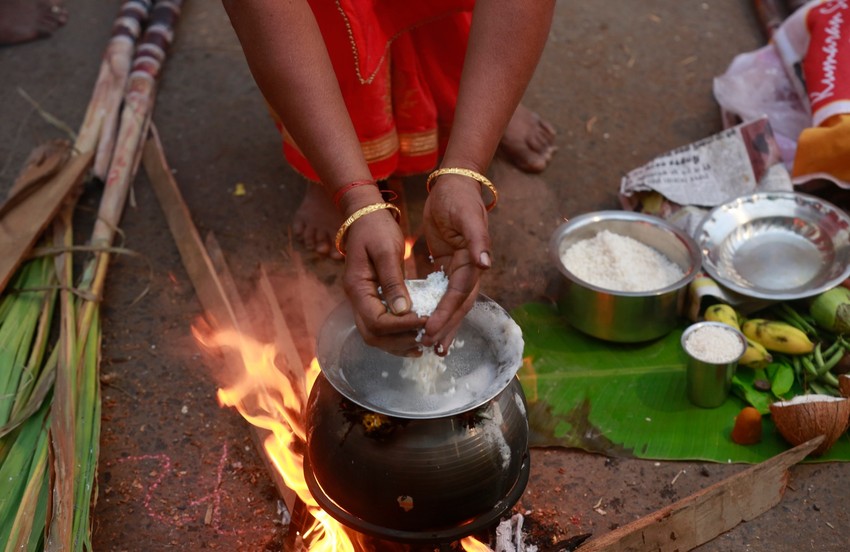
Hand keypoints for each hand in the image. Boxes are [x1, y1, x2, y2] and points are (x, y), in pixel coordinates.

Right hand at [341, 207, 423, 355]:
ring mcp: (362, 301)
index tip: (425, 321)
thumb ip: (393, 281)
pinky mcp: (372, 299)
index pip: (376, 321)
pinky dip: (397, 335)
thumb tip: (402, 311)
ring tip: (423, 342)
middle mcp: (356, 299)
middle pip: (373, 335)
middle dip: (399, 341)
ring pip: (375, 335)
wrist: (365, 216)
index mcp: (357, 287)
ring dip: (398, 343)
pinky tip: (416, 335)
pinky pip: (381, 325)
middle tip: (425, 337)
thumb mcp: (387, 250)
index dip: (401, 326)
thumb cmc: (376, 228)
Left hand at [421, 174, 491, 353]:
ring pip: (452, 304)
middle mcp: (469, 269)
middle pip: (459, 305)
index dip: (447, 312)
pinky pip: (442, 293)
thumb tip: (486, 264)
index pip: (460, 293)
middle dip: (446, 326)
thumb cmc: (460, 198)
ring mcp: (458, 269)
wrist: (453, 184)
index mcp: (474, 261)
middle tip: (432, 347)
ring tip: (434, 347)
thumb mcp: (467, 215)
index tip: (431, 328)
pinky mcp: (446, 267)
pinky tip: (427, 324)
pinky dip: (436, 309)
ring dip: (444, 324)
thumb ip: (478, 240)